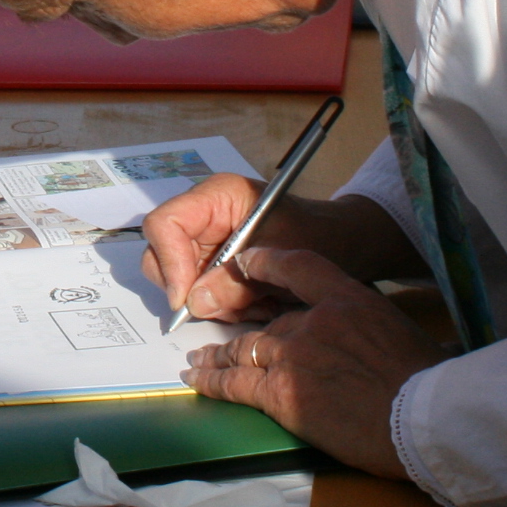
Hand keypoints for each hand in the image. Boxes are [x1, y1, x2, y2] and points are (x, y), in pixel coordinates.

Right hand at [142, 183, 409, 320]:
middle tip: (230, 307)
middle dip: (191, 290)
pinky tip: (258, 305)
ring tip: (257, 305)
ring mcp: (206, 245)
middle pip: (161, 256)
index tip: (186, 300)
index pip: (165, 224)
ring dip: (215, 304)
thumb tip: (193, 302)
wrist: (346, 249)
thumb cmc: (321, 238)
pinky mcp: (214, 270)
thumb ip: (239, 279)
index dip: (169, 262)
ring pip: (179, 284)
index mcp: (217, 197)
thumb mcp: (284, 258)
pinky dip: (226, 310)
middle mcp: (204, 218)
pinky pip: (201, 298)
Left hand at [177, 246, 438, 476]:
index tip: (245, 262)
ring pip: (242, 350)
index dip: (266, 261)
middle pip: (266, 321)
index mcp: (347, 298)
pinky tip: (197, 380)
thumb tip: (368, 343)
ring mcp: (293, 355)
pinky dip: (212, 381)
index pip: (298, 265)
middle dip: (238, 331)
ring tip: (197, 361)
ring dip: (216, 357)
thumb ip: (370, 328)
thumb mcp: (399, 332)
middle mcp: (314, 319)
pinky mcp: (281, 392)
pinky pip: (235, 383)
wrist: (421, 417)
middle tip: (215, 339)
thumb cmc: (425, 380)